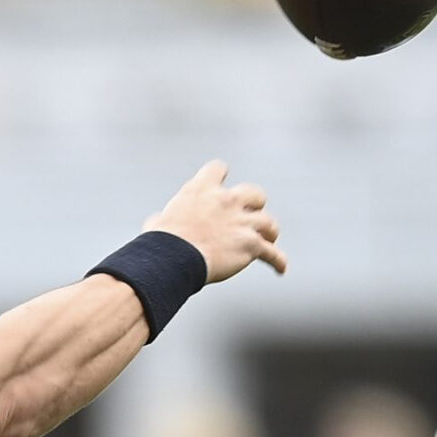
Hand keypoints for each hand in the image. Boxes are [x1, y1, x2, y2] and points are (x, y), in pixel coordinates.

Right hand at [145, 160, 285, 283]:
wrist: (174, 258)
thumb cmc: (160, 243)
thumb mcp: (157, 223)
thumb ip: (162, 218)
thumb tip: (156, 221)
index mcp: (201, 189)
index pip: (218, 168)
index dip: (221, 175)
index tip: (221, 184)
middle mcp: (226, 200)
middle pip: (255, 194)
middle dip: (255, 205)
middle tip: (251, 216)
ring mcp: (242, 222)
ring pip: (269, 223)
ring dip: (270, 231)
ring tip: (269, 239)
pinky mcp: (252, 244)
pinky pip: (273, 254)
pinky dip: (278, 262)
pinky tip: (281, 268)